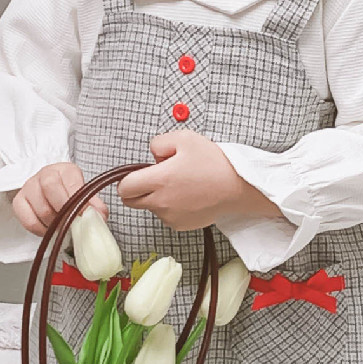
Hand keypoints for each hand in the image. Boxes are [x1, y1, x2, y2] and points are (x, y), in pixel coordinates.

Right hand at [11, 161, 107, 237]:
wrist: (50, 192)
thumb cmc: (68, 194)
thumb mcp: (84, 195)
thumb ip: (94, 205)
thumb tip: (99, 216)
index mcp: (65, 170)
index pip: (70, 181)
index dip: (77, 201)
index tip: (83, 215)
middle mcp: (45, 174)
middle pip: (50, 188)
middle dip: (64, 211)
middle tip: (72, 224)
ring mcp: (29, 187)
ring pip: (41, 208)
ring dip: (54, 224)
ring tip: (62, 227)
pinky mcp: (19, 202)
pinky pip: (28, 221)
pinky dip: (41, 230)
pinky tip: (49, 229)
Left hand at [116, 131, 283, 231]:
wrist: (238, 187)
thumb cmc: (215, 163)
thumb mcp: (184, 138)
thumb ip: (158, 143)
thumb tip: (153, 157)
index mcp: (159, 180)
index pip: (124, 187)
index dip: (128, 179)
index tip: (138, 173)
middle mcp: (161, 202)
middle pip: (130, 202)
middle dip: (136, 190)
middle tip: (154, 178)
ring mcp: (171, 217)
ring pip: (150, 208)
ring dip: (155, 198)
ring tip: (180, 184)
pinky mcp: (181, 225)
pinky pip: (166, 216)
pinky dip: (170, 207)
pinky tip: (187, 195)